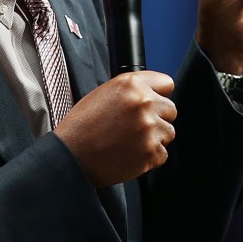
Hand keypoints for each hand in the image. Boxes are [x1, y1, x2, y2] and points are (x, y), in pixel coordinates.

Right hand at [54, 71, 176, 186]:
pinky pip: (162, 154)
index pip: (166, 83)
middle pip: (170, 109)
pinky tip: (130, 154)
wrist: (72, 155)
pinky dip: (149, 157)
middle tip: (136, 127)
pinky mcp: (151, 152)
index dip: (158, 94)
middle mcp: (144, 103)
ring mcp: (150, 128)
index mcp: (131, 84)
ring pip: (168, 133)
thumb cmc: (82, 126)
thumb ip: (131, 90)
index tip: (153, 102)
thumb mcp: (103, 93)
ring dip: (154, 138)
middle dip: (158, 118)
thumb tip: (152, 93)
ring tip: (130, 142)